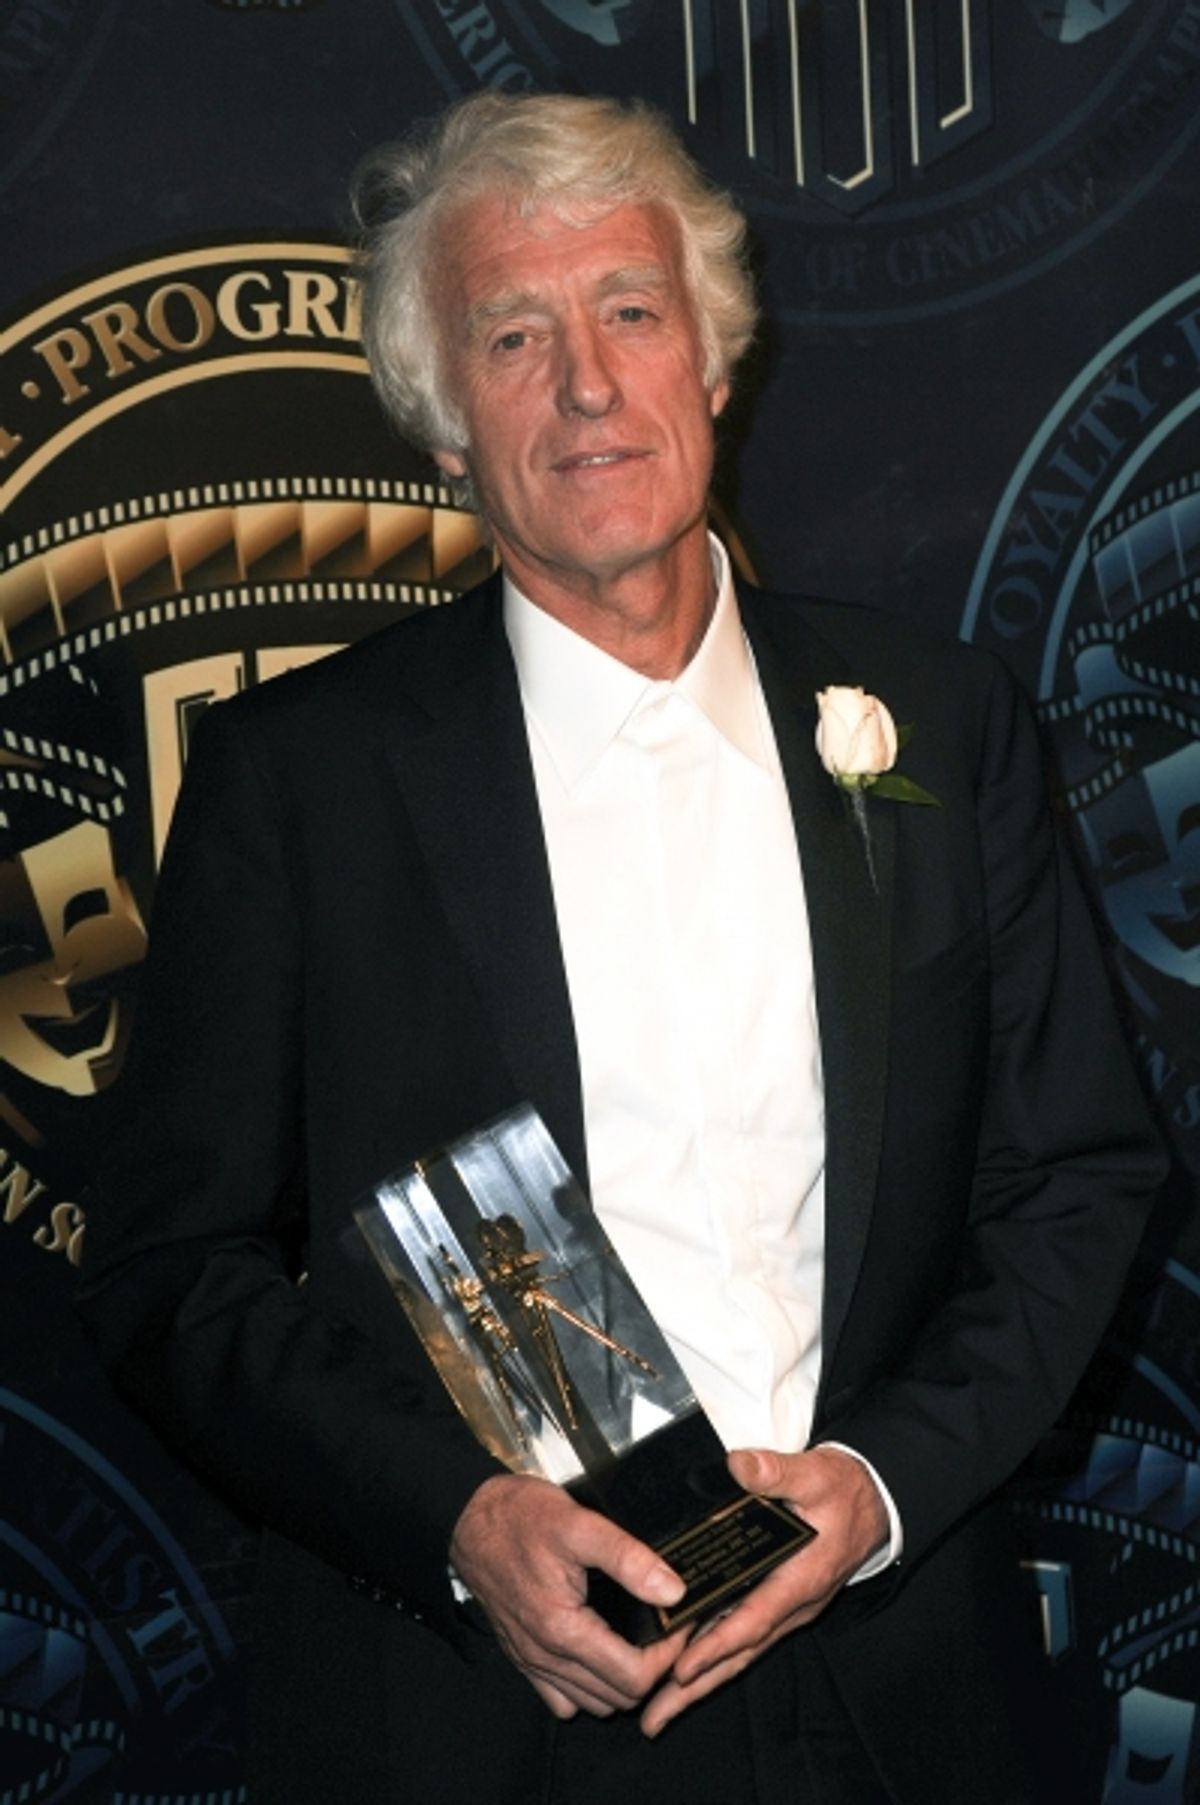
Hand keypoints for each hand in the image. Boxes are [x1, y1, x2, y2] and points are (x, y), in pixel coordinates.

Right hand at [450, 1472, 689, 1719]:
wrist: (469, 1518)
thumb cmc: (521, 1517)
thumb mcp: (580, 1524)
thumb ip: (629, 1559)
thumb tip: (673, 1591)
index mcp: (564, 1628)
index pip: (634, 1676)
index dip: (667, 1656)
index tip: (679, 1624)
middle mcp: (545, 1655)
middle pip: (618, 1698)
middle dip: (651, 1670)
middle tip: (665, 1632)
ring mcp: (531, 1661)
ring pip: (592, 1703)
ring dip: (622, 1682)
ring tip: (640, 1641)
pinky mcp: (522, 1656)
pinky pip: (561, 1697)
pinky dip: (587, 1688)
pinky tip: (599, 1652)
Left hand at [640, 1444, 888, 1737]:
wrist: (872, 1503)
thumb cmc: (842, 1490)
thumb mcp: (813, 1473)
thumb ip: (776, 1472)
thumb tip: (738, 1467)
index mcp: (801, 1578)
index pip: (754, 1619)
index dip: (718, 1645)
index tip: (682, 1669)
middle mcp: (794, 1604)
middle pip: (740, 1653)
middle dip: (696, 1688)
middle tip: (653, 1718)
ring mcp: (787, 1609)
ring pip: (740, 1653)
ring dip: (701, 1683)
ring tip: (660, 1711)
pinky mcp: (780, 1603)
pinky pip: (744, 1638)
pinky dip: (715, 1658)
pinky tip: (686, 1669)